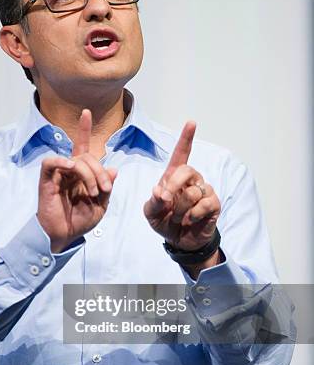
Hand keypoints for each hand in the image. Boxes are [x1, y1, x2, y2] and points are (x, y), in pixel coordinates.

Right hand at [37, 109, 116, 252]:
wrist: (64, 236)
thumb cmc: (79, 221)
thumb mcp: (100, 205)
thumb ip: (107, 187)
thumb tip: (113, 169)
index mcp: (81, 173)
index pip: (83, 146)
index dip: (84, 129)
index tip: (86, 112)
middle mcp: (69, 170)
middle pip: (87, 156)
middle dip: (100, 172)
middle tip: (103, 190)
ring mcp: (58, 174)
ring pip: (76, 160)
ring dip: (89, 174)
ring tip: (93, 192)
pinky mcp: (46, 180)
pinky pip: (52, 162)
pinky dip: (63, 162)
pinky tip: (71, 169)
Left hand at [143, 121, 220, 251]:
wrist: (180, 241)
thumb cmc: (164, 221)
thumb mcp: (151, 213)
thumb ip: (153, 201)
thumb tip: (160, 191)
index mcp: (174, 177)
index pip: (181, 154)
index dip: (186, 138)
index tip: (191, 123)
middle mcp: (191, 180)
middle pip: (187, 170)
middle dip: (174, 185)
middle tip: (166, 200)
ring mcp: (204, 191)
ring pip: (194, 192)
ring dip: (181, 208)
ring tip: (179, 217)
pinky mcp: (213, 204)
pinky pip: (205, 204)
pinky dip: (193, 214)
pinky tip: (190, 220)